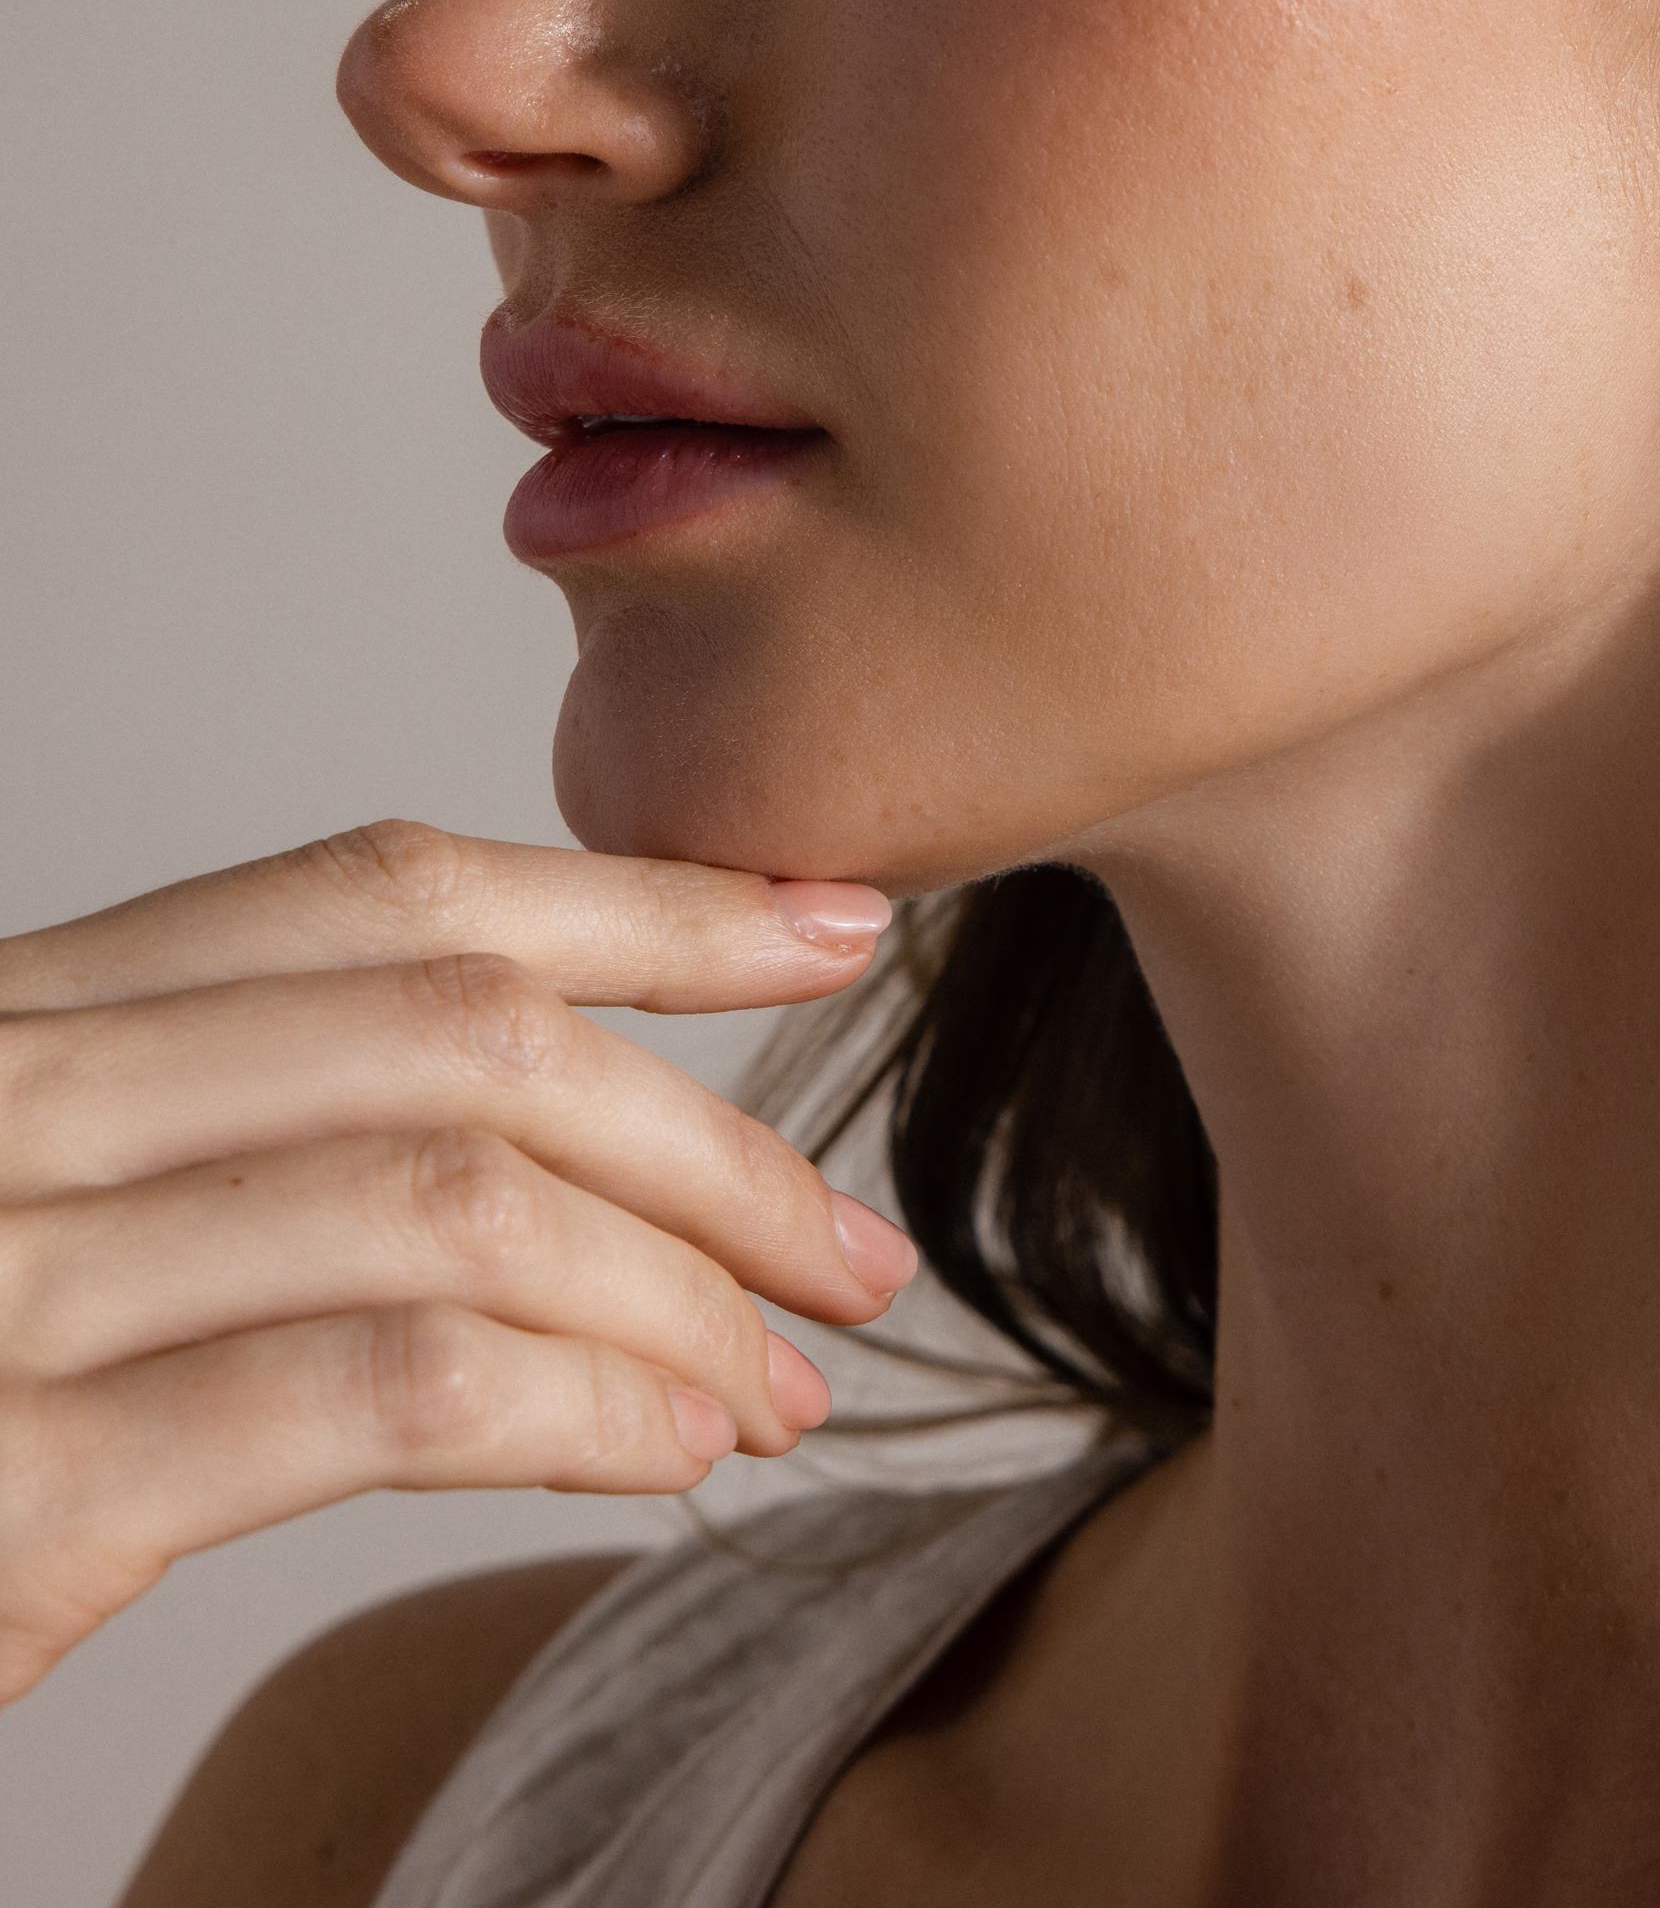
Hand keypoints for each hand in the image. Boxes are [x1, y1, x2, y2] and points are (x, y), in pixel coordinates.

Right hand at [0, 820, 918, 1702]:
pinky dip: (575, 1411)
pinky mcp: (4, 1488)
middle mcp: (2, 1102)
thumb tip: (547, 1136)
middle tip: (856, 1254)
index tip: (834, 926)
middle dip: (714, 1135)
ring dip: (676, 1290)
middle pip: (462, 1030)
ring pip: (452, 1193)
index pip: (381, 890)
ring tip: (784, 1384)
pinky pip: (379, 1389)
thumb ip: (226, 1139)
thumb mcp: (33, 1211)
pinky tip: (670, 1457)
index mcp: (15, 1018)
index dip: (642, 899)